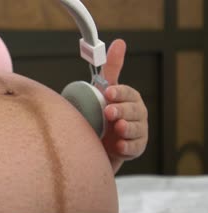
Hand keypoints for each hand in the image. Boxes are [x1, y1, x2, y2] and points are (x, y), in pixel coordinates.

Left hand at [101, 40, 148, 170]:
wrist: (97, 143)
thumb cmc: (102, 113)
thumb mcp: (104, 91)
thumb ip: (111, 69)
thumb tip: (119, 42)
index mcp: (129, 98)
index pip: (128, 93)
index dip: (119, 92)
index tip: (108, 92)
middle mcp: (136, 114)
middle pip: (134, 111)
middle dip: (122, 110)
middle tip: (109, 112)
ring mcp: (137, 131)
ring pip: (137, 129)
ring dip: (127, 128)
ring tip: (118, 128)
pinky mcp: (135, 148)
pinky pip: (135, 148)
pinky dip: (128, 147)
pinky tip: (120, 146)